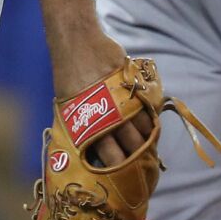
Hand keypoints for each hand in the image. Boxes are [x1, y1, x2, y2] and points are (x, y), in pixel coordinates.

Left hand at [52, 31, 154, 166]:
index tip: (124, 178)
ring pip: (142, 133)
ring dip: (146, 142)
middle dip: (136, 163)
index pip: (105, 157)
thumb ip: (83, 125)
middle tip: (141, 168)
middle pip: (128, 151)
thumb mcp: (69, 103)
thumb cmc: (71, 74)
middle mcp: (103, 117)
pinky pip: (147, 113)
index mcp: (83, 123)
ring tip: (147, 147)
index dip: (118, 170)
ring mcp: (120, 104)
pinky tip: (150, 126)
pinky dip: (150, 121)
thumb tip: (94, 149)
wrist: (77, 41)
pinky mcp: (134, 90)